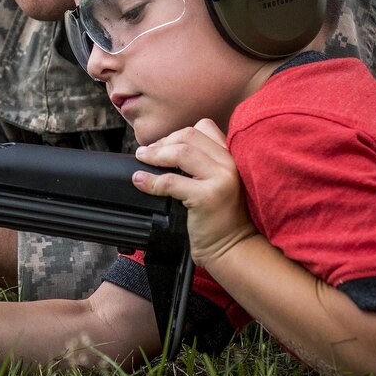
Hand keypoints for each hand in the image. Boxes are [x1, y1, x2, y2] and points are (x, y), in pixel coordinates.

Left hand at [131, 119, 257, 268]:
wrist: (233, 248)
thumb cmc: (220, 218)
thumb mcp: (217, 182)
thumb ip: (202, 163)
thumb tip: (163, 149)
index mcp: (233, 156)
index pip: (204, 127)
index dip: (177, 134)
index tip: (162, 146)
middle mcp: (230, 163)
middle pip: (189, 135)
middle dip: (162, 142)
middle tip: (145, 153)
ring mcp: (221, 178)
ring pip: (181, 152)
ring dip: (154, 155)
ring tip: (142, 161)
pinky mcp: (208, 196)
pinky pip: (171, 180)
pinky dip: (150, 180)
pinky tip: (141, 182)